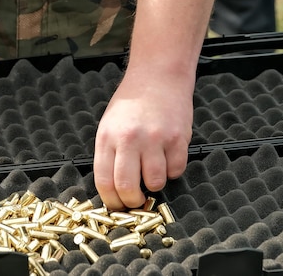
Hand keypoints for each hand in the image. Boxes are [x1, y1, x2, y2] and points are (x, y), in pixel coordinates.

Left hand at [94, 66, 192, 209]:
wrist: (158, 76)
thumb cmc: (132, 102)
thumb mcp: (110, 125)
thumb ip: (110, 154)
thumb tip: (114, 189)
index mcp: (108, 137)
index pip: (105, 181)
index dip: (111, 201)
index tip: (117, 206)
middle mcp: (130, 139)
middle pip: (128, 187)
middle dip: (133, 201)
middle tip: (137, 200)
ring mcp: (155, 139)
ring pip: (156, 182)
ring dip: (155, 183)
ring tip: (154, 170)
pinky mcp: (177, 138)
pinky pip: (176, 170)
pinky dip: (173, 170)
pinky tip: (168, 156)